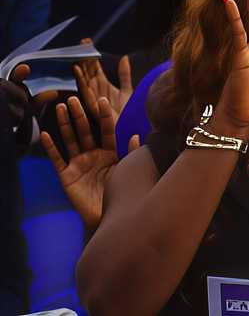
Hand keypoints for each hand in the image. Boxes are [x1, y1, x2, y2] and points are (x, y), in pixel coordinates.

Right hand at [40, 96, 139, 229]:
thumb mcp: (129, 170)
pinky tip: (45, 134)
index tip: (101, 99)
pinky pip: (57, 159)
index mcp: (110, 152)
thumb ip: (133, 153)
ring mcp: (79, 164)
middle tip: (76, 98)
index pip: (106, 129)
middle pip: (86, 131)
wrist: (110, 217)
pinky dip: (51, 147)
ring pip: (71, 140)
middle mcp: (93, 155)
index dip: (104, 115)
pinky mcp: (67, 176)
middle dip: (81, 114)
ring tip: (61, 107)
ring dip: (65, 124)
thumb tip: (137, 134)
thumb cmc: (123, 193)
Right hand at [74, 44, 131, 120]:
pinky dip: (80, 81)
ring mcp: (94, 99)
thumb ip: (124, 75)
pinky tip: (76, 71)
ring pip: (83, 81)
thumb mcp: (128, 90)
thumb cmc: (129, 113)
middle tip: (81, 44)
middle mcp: (96, 91)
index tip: (87, 41)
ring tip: (76, 56)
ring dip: (79, 69)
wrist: (134, 128)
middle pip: (87, 72)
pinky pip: (85, 93)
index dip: (91, 55)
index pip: (94, 68)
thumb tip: (124, 57)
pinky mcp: (93, 108)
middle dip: (84, 58)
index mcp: (103, 86)